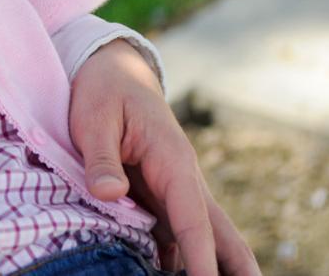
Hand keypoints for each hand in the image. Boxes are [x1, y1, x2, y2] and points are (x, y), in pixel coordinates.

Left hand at [70, 40, 259, 275]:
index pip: (193, 218)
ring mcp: (173, 193)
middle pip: (219, 234)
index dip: (202, 256)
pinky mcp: (157, 198)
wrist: (113, 73)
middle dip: (234, 268)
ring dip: (208, 266)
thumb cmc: (105, 93)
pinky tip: (168, 275)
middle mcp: (182, 182)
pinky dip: (178, 259)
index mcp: (173, 161)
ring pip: (201, 237)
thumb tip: (109, 194)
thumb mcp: (94, 119)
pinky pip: (174, 235)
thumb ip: (101, 158)